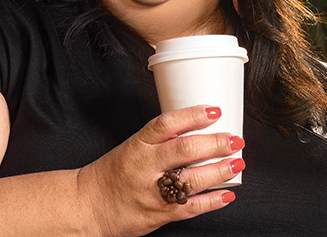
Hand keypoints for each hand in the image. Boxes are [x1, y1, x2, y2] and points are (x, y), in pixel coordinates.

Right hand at [76, 105, 244, 236]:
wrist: (89, 206)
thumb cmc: (114, 173)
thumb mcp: (132, 146)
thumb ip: (161, 139)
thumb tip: (198, 127)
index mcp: (138, 145)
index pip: (166, 124)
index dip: (192, 115)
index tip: (214, 111)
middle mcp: (145, 166)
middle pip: (184, 150)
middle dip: (215, 144)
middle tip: (235, 139)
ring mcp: (152, 192)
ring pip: (191, 179)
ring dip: (219, 171)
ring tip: (237, 162)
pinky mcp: (159, 214)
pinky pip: (190, 207)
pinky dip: (212, 201)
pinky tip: (227, 194)